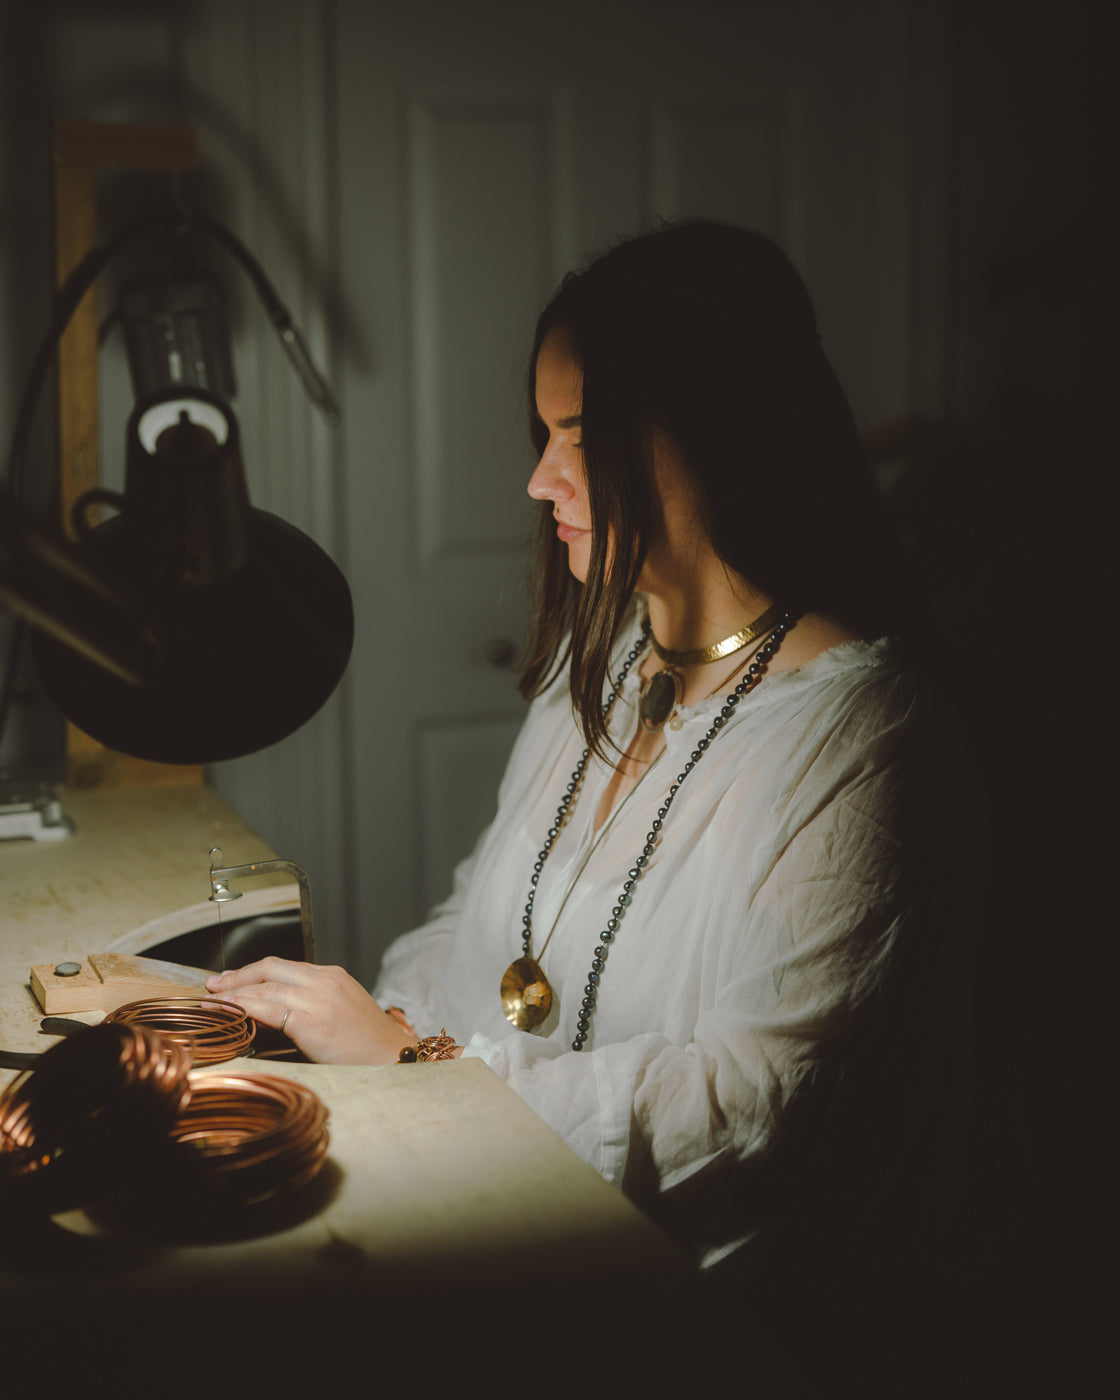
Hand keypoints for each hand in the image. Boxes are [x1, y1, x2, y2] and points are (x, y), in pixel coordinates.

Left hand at [205, 958, 412, 1064]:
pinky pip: (269, 1009)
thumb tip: (275, 1008)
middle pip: (270, 969)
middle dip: (237, 977)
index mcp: (332, 976)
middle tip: (215, 986)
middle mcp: (324, 981)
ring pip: (265, 987)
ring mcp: (318, 999)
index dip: (252, 972)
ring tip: (214, 1003)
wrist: (393, 1058)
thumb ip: (313, 1002)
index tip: (232, 979)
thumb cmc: (369, 1043)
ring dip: (235, 994)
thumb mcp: (342, 1009)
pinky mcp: (313, 1022)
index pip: (282, 966)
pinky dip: (245, 1008)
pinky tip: (231, 1013)